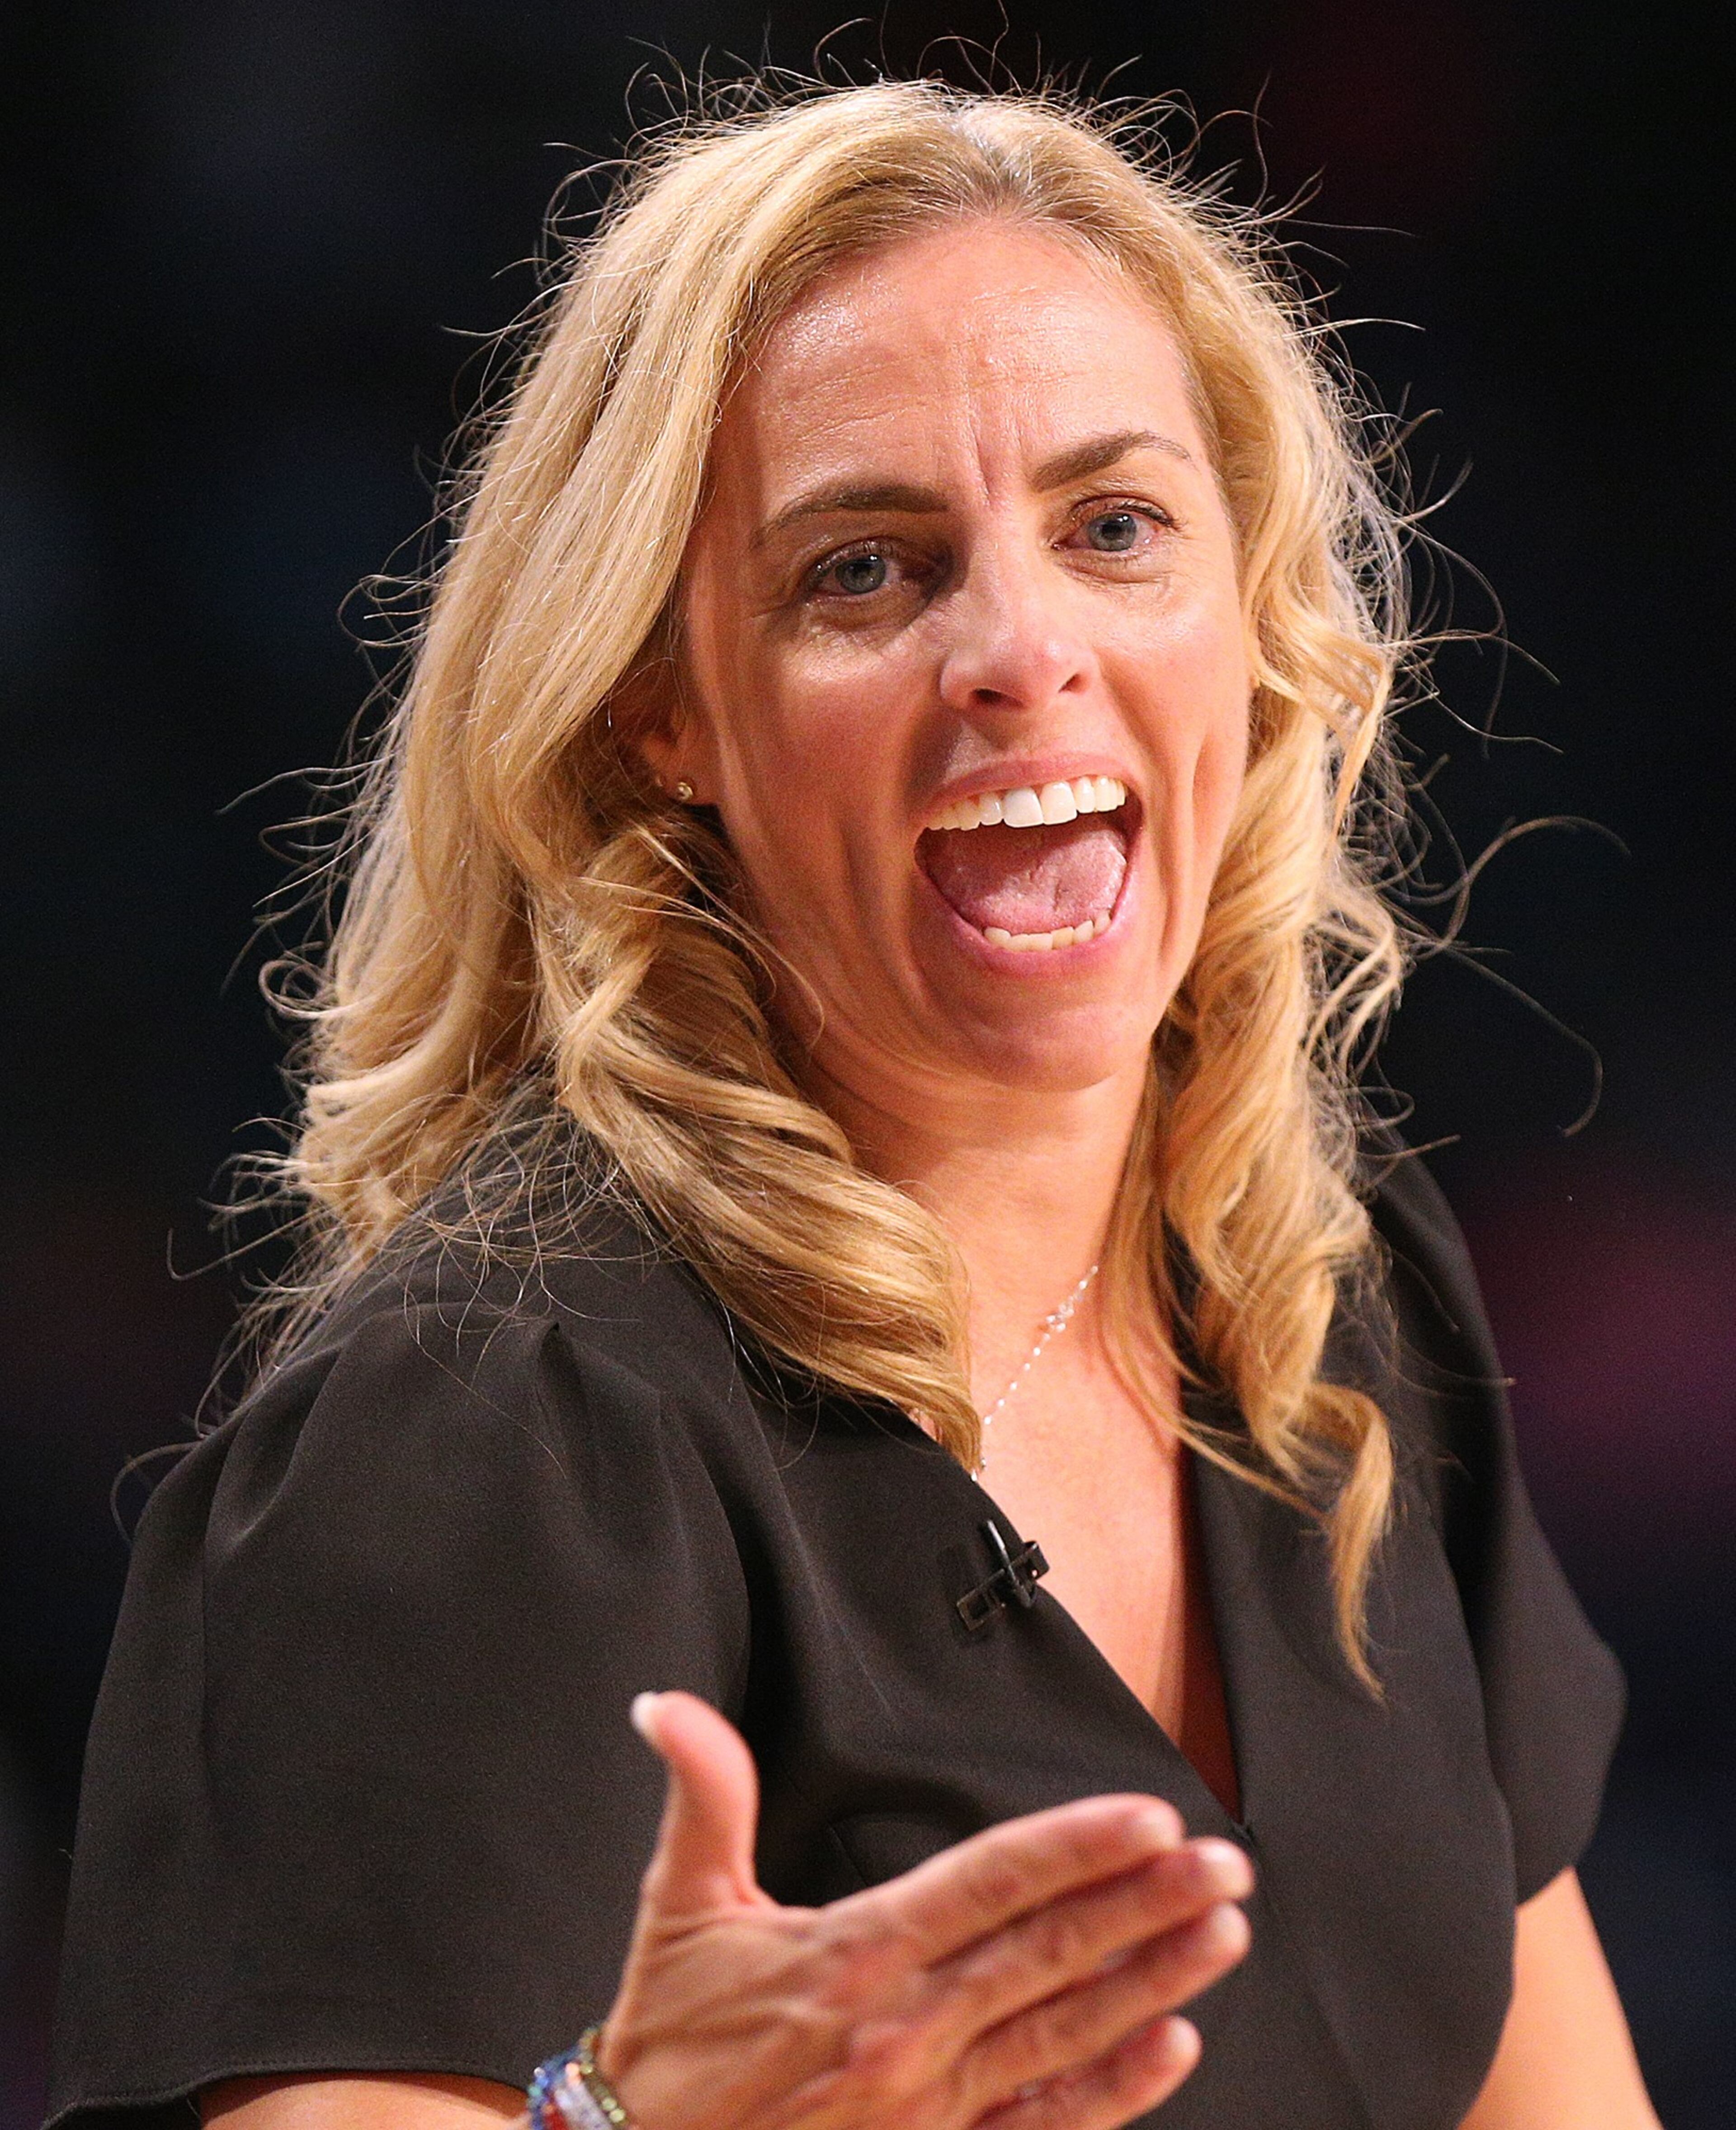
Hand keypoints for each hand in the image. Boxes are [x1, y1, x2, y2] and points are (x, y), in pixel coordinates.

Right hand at [597, 1692, 1252, 2129]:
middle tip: (1223, 1865)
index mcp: (857, 1956)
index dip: (1074, 1848)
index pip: (991, 1884)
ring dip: (1152, 1982)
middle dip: (1144, 1904)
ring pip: (1063, 2031)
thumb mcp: (679, 1908)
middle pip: (1049, 1953)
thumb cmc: (668, 2048)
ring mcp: (931, 2106)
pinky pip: (1042, 2124)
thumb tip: (669, 1707)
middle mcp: (908, 2030)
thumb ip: (702, 1794)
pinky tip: (1169, 2050)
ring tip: (1220, 1935)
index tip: (1147, 1818)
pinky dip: (1110, 2090)